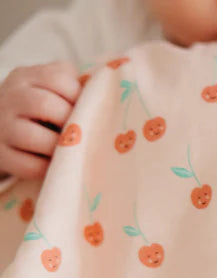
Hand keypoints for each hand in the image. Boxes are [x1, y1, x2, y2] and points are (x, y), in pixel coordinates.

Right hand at [0, 61, 80, 180]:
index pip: (57, 77)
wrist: (4, 129)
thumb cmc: (42, 109)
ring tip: (73, 148)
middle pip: (44, 104)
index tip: (89, 108)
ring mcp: (2, 126)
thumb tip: (111, 88)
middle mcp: (10, 97)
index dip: (79, 95)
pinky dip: (50, 167)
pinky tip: (59, 163)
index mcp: (26, 76)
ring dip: (61, 146)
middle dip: (71, 121)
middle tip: (83, 132)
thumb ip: (77, 84)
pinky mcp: (2, 155)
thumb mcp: (53, 88)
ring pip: (34, 136)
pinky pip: (30, 165)